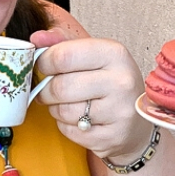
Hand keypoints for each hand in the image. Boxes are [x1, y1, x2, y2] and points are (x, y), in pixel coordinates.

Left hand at [30, 25, 152, 164]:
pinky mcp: (112, 137)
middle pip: (61, 87)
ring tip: (64, 104)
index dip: (44, 62)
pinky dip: (65, 126)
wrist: (138, 120)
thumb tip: (37, 38)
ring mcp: (119, 112)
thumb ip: (64, 43)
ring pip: (63, 111)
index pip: (64, 56)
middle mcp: (121, 82)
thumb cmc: (110, 83)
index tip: (42, 66)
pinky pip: (70, 131)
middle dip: (45, 90)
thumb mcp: (94, 55)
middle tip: (45, 91)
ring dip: (55, 109)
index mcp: (115, 54)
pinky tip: (76, 120)